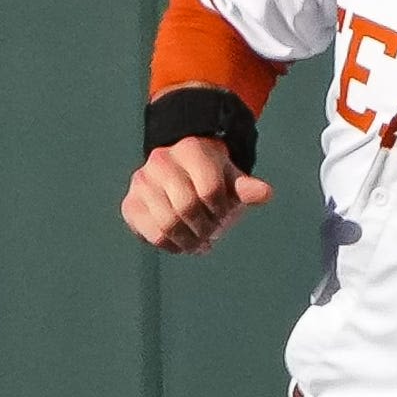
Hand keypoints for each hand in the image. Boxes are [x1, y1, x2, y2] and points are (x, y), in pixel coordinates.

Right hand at [120, 137, 271, 254]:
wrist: (179, 172)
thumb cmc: (212, 177)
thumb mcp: (232, 179)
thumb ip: (247, 188)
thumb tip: (265, 194)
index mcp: (191, 150)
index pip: (210, 189)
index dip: (221, 210)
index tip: (223, 212)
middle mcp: (161, 162)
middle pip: (187, 208)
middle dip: (205, 228)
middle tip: (211, 233)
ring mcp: (142, 182)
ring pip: (168, 225)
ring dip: (190, 241)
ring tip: (199, 241)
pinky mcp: (131, 204)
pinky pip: (152, 235)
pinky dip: (172, 246)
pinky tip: (182, 243)